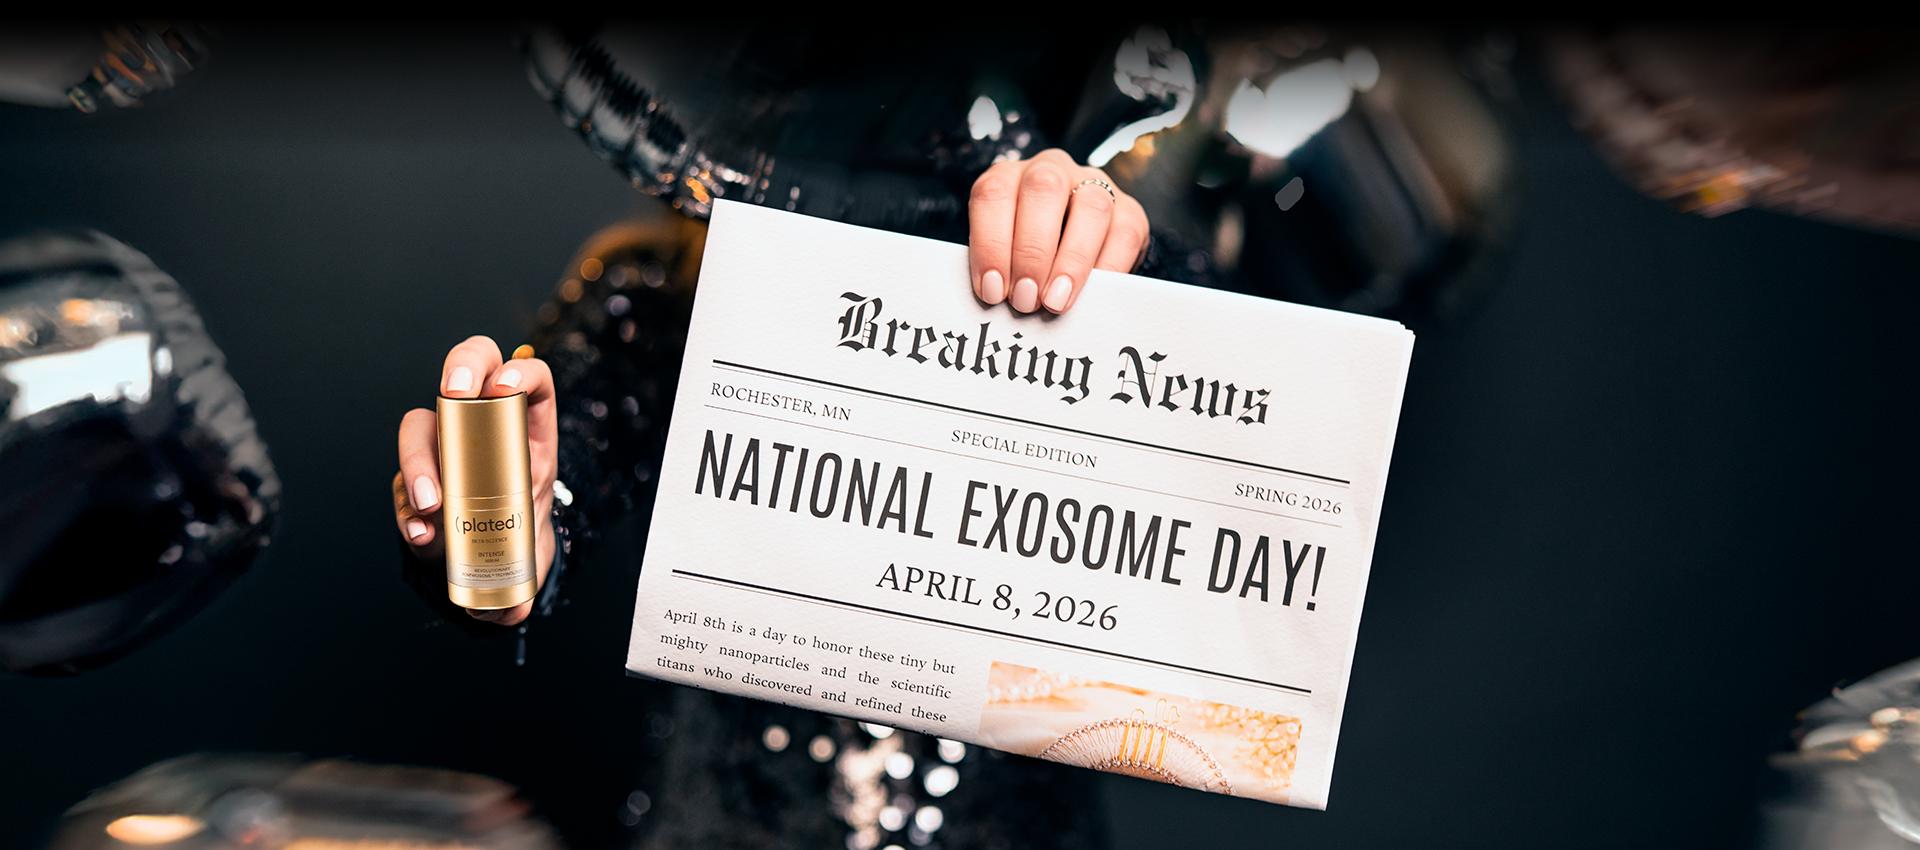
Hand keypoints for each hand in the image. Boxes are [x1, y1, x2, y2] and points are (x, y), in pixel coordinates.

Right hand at [391, 335, 557, 625]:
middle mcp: (481, 423)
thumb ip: (525, 576)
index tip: (505, 389)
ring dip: (421, 457)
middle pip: (469, 367)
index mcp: (527, 428)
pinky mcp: (413, 476)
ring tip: (434, 505)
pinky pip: (403, 478)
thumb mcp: (532, 548)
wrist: (490, 558)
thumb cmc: (518, 536)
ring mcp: (442, 444)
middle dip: (460, 369)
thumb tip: (513, 606)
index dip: (520, 372)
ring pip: (420, 424)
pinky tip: (420, 532)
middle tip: (455, 395)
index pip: (530, 378)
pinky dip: (408, 504)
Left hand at [968, 148, 1149, 314]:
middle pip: (1044, 189)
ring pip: (1091, 207)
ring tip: (1056, 301)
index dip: (991, 243)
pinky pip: (1125, 234)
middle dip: (1032, 250)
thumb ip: (1000, 269)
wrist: (1077, 254)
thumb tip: (998, 299)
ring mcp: (1094, 185)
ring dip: (1071, 260)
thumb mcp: (1005, 254)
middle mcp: (1052, 170)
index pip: (994, 193)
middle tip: (1025, 298)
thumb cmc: (1027, 257)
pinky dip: (1108, 268)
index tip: (992, 290)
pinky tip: (1092, 294)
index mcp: (1009, 176)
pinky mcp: (1129, 210)